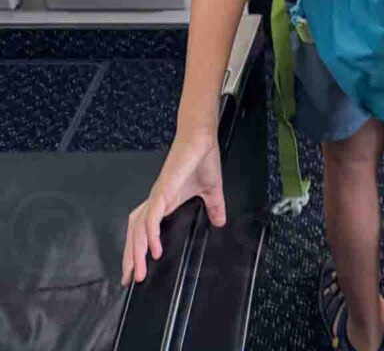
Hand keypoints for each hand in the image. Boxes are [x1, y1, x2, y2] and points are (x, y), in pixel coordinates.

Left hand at [121, 130, 224, 285]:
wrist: (202, 138)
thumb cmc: (202, 158)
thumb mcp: (211, 190)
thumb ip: (214, 207)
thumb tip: (220, 222)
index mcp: (163, 201)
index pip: (142, 228)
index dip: (136, 248)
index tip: (134, 269)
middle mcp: (156, 200)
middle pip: (134, 233)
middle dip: (130, 257)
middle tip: (128, 279)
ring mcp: (158, 196)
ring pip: (139, 229)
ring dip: (136, 252)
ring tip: (138, 272)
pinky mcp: (163, 191)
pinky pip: (151, 217)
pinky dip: (150, 235)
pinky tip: (153, 249)